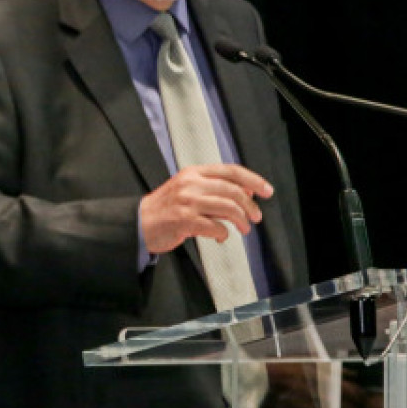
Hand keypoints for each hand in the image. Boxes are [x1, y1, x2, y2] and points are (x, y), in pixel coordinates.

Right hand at [140, 164, 272, 253]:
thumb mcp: (189, 189)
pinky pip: (215, 226)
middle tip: (255, 217)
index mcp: (194, 173)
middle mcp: (191, 184)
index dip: (253, 180)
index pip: (231, 171)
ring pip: (228, 207)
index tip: (266, 190)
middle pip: (233, 190)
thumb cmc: (166, 208)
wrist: (140, 222)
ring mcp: (187, 202)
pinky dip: (224, 234)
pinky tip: (221, 236)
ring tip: (244, 228)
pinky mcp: (184, 220)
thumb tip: (246, 190)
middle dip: (250, 206)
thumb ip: (214, 188)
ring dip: (241, 221)